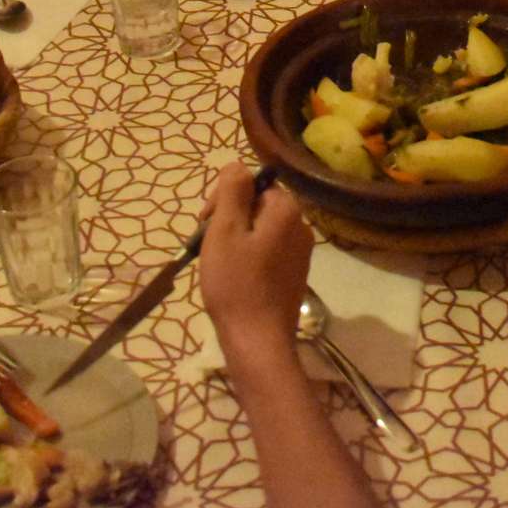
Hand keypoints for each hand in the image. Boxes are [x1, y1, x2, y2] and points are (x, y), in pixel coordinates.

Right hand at [199, 163, 312, 365]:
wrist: (258, 342)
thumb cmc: (236, 283)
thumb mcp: (225, 230)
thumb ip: (232, 191)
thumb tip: (237, 165)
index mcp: (287, 210)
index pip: (252, 185)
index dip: (224, 201)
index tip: (205, 225)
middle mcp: (301, 226)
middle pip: (257, 207)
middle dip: (228, 221)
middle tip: (207, 248)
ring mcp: (301, 253)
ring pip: (259, 231)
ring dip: (235, 241)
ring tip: (219, 266)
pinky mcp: (294, 275)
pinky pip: (267, 253)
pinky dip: (247, 259)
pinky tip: (234, 280)